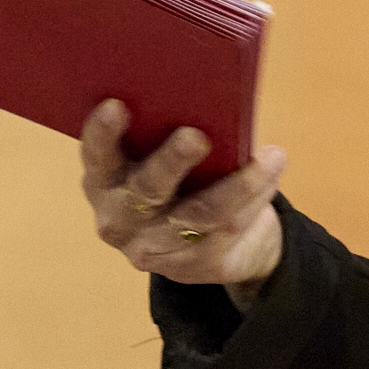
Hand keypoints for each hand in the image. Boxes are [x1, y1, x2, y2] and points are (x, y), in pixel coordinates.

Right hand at [81, 100, 288, 297]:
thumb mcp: (159, 159)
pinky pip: (228, 229)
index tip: (116, 105)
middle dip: (172, 162)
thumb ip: (166, 135)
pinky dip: (255, 198)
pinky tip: (271, 174)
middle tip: (196, 137)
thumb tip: (208, 102)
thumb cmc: (180, 178)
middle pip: (147, 189)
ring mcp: (153, 247)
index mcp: (103, 181)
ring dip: (239, 184)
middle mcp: (119, 218)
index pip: (97, 157)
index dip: (102, 133)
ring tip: (269, 158)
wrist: (205, 245)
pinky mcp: (192, 266)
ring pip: (200, 214)